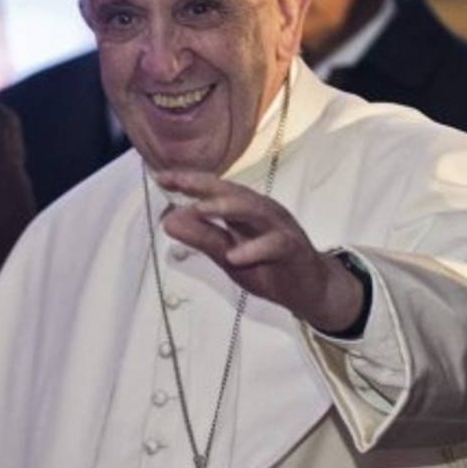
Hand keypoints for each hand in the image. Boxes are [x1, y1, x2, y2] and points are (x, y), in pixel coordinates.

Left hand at [153, 170, 364, 334]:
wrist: (307, 290)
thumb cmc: (266, 267)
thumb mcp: (226, 254)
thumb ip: (201, 237)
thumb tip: (167, 220)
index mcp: (243, 210)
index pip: (214, 190)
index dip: (188, 181)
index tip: (160, 177)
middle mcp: (261, 210)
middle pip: (233, 192)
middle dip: (204, 185)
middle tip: (177, 182)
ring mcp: (279, 227)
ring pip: (254, 210)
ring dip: (227, 208)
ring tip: (200, 210)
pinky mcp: (293, 248)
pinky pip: (275, 245)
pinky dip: (255, 249)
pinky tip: (234, 256)